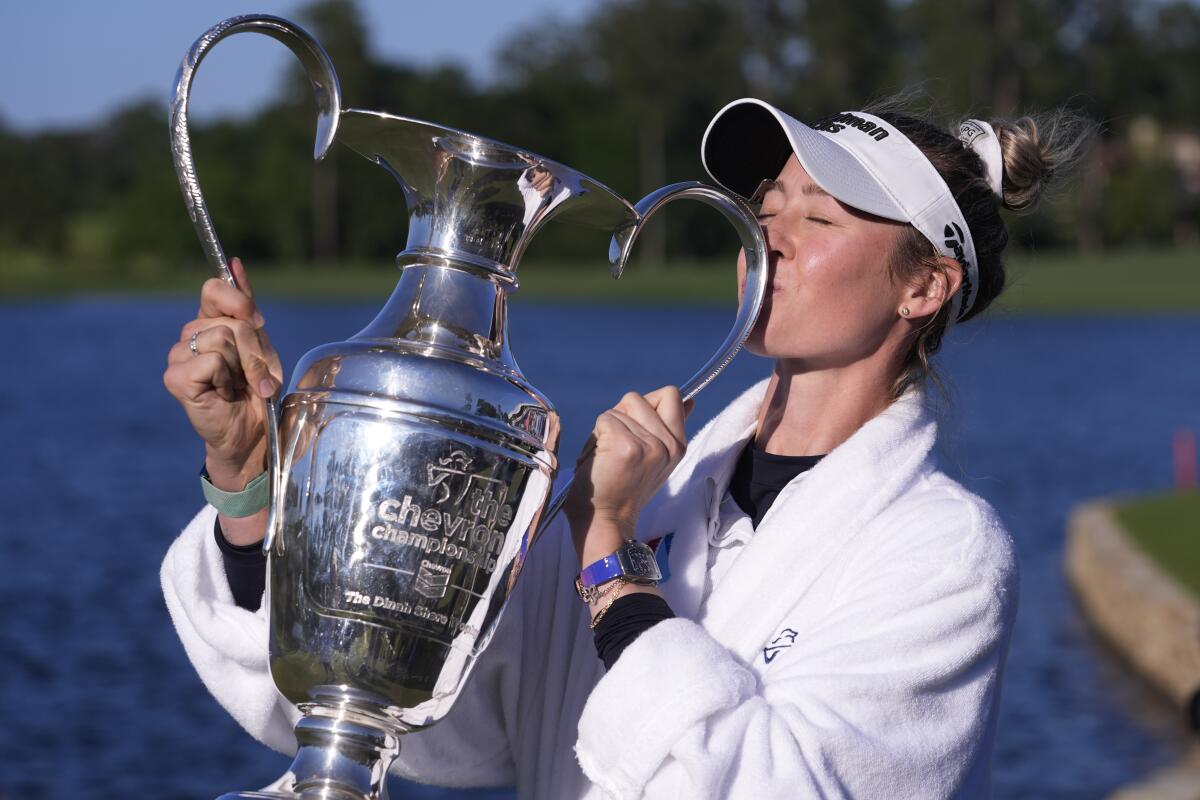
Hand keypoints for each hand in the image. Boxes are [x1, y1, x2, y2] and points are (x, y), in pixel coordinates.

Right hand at [163, 258, 281, 491]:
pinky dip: (227, 379)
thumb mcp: (262, 345)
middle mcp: (190, 336)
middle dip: (254, 348)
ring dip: (245, 366)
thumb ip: (246, 307)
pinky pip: (209, 361)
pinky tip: (224, 394)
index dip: (237, 299)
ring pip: (221, 338)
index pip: (213, 289)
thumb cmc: (258, 390)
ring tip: (241, 386)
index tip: (257, 320)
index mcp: (210, 323)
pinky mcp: (176, 379)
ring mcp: (179, 357)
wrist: (256, 433)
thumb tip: (235, 263)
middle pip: (229, 320)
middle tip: (255, 374)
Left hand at [564, 386, 691, 567]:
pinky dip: (593, 440)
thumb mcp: (654, 457)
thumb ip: (666, 427)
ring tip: (606, 458)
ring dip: (604, 430)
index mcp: (678, 445)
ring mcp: (649, 445)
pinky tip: (598, 462)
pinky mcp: (626, 446)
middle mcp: (669, 444)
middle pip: (637, 398)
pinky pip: (603, 420)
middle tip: (616, 448)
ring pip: (617, 409)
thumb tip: (689, 401)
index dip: (646, 404)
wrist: (605, 522)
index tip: (635, 429)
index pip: (671, 395)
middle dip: (619, 416)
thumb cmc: (621, 489)